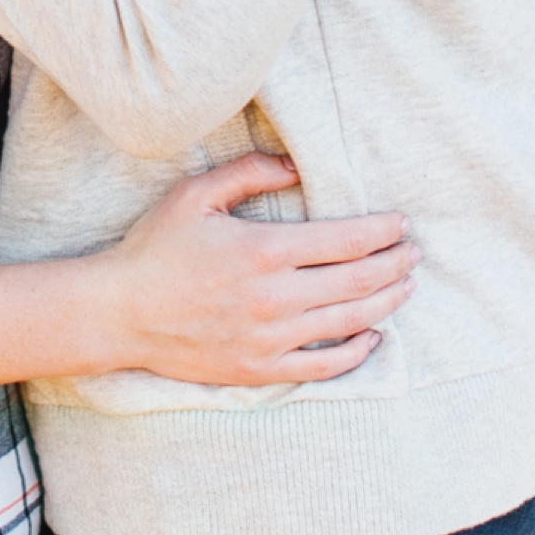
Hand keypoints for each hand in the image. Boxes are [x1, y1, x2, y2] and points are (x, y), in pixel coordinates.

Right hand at [92, 152, 418, 386]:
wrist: (120, 313)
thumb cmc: (155, 248)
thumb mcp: (194, 195)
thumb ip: (248, 173)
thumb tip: (294, 167)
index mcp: (264, 250)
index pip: (346, 240)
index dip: (382, 231)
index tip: (401, 223)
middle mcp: (276, 297)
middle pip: (359, 280)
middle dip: (396, 264)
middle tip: (414, 252)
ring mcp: (271, 338)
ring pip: (351, 321)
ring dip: (387, 301)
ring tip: (406, 286)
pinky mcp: (262, 368)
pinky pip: (325, 365)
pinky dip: (357, 351)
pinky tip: (373, 336)